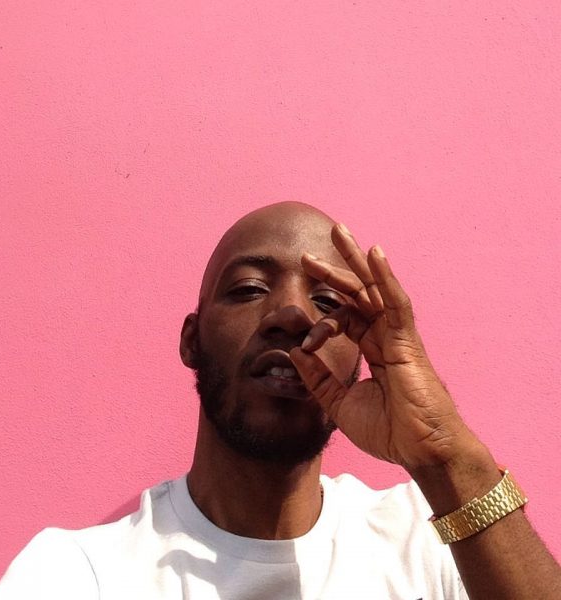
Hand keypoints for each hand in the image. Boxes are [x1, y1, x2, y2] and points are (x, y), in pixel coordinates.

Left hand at [290, 223, 477, 471]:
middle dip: (334, 270)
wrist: (419, 451)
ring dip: (355, 260)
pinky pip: (396, 301)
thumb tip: (294, 352)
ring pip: (374, 288)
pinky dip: (385, 277)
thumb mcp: (339, 403)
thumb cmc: (389, 430)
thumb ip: (318, 378)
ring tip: (338, 232)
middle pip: (357, 293)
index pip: (342, 318)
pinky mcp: (407, 340)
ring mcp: (397, 335)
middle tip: (308, 253)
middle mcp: (384, 335)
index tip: (301, 344)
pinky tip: (373, 253)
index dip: (319, 325)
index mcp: (371, 348)